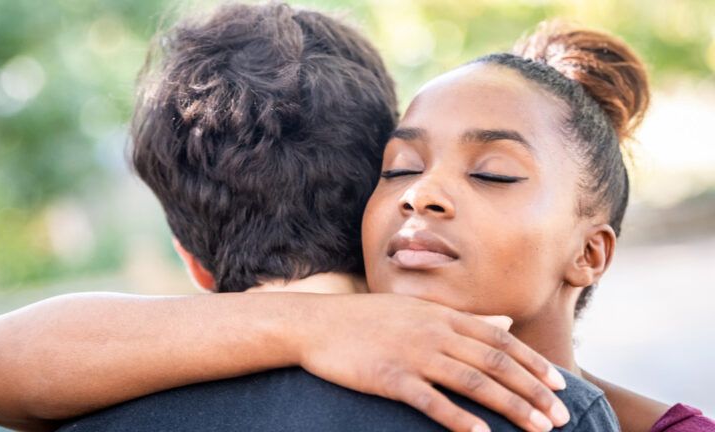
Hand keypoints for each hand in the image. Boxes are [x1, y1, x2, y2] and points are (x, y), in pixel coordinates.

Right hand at [295, 293, 569, 431]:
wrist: (316, 323)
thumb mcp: (417, 309)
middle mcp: (435, 332)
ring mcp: (413, 355)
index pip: (500, 339)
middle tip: (562, 416)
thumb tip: (503, 322)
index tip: (559, 384)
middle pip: (495, 364)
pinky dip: (460, 420)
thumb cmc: (367, 319)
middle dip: (533, 391)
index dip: (533, 363)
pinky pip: (432, 402)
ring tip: (539, 429)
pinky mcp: (391, 378)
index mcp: (443, 316)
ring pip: (473, 383)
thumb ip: (462, 318)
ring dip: (511, 407)